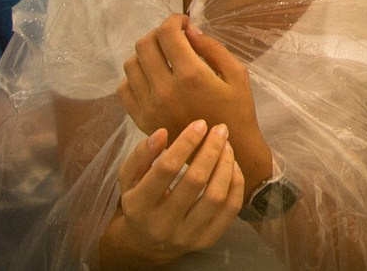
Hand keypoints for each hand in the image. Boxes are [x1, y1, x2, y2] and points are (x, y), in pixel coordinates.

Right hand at [106, 121, 243, 262]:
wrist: (149, 242)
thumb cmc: (141, 200)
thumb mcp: (130, 178)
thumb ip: (142, 154)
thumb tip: (162, 132)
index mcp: (139, 206)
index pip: (166, 169)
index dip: (186, 143)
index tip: (200, 124)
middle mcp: (162, 224)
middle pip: (195, 181)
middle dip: (211, 150)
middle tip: (220, 129)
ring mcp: (187, 235)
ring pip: (215, 196)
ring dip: (226, 165)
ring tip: (227, 145)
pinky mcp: (207, 240)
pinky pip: (230, 210)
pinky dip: (236, 184)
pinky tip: (233, 166)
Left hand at [119, 17, 269, 191]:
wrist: (225, 152)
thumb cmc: (237, 109)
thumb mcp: (237, 73)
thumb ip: (212, 48)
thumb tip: (189, 30)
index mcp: (191, 74)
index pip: (167, 33)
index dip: (174, 20)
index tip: (183, 22)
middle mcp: (164, 88)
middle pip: (144, 44)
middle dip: (159, 33)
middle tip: (173, 38)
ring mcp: (149, 105)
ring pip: (131, 64)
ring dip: (145, 54)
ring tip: (162, 57)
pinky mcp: (141, 119)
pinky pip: (124, 89)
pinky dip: (134, 77)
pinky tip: (151, 78)